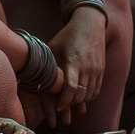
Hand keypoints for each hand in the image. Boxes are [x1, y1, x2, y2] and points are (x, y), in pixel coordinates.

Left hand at [47, 9, 107, 124]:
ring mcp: (96, 70)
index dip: (64, 101)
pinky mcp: (102, 70)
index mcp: (73, 62)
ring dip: (80, 103)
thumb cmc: (67, 35)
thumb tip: (32, 78)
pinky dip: (89, 97)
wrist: (91, 24)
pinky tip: (80, 99)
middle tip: (61, 109)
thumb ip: (48, 64)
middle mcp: (87, 68)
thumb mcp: (53, 47)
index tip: (58, 107)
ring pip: (90, 95)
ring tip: (70, 105)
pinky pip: (97, 90)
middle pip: (80, 95)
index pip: (70, 88)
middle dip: (71, 105)